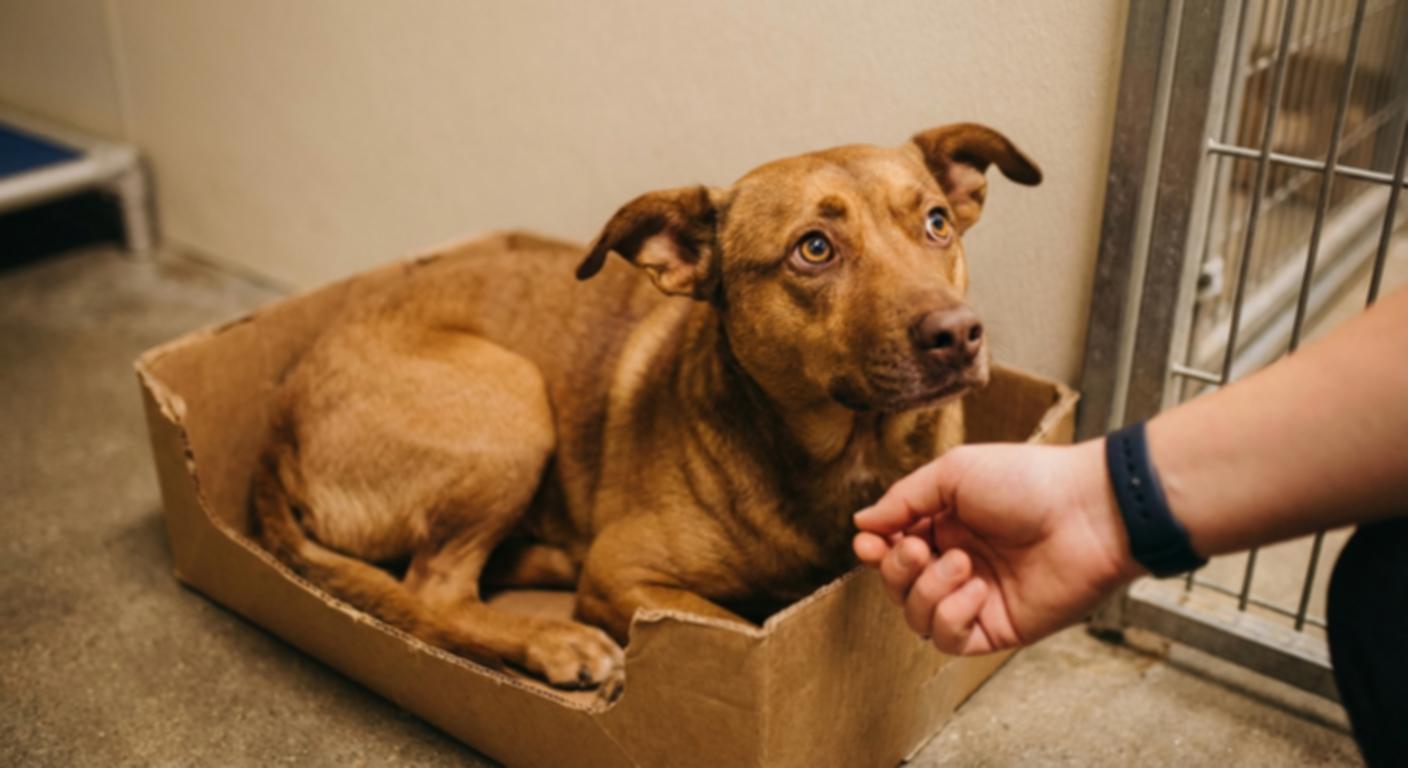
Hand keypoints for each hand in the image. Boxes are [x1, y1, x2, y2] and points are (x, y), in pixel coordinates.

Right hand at [853, 440, 1139, 654]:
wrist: (1087, 513)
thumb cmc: (1028, 481)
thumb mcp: (954, 472)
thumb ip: (904, 500)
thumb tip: (862, 523)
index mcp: (945, 524)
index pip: (891, 548)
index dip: (874, 551)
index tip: (867, 543)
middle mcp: (957, 562)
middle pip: (897, 586)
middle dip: (898, 569)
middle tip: (919, 548)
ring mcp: (976, 598)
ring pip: (917, 617)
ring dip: (928, 591)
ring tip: (963, 564)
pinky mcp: (997, 628)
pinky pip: (949, 640)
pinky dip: (951, 617)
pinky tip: (975, 591)